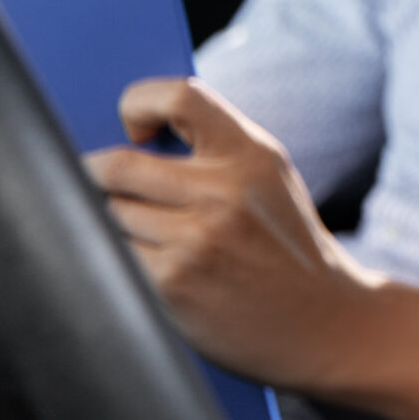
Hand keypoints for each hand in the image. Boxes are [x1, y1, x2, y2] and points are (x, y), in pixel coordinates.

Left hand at [84, 78, 377, 387]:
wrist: (325, 322)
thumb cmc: (287, 248)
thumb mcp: (269, 182)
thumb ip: (216, 153)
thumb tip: (128, 140)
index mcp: (251, 155)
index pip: (179, 98)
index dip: (139, 104)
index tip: (135, 129)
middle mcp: (223, 193)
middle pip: (116, 165)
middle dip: (93, 175)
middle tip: (94, 182)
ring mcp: (195, 241)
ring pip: (105, 215)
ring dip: (102, 222)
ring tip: (125, 231)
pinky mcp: (171, 286)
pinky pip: (112, 258)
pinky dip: (112, 259)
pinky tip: (133, 265)